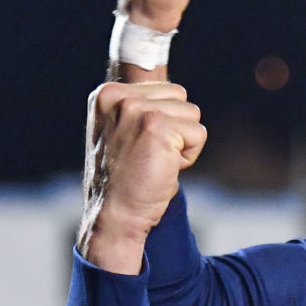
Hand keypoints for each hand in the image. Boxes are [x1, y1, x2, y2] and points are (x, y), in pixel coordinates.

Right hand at [78, 81, 206, 274]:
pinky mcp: (157, 126)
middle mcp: (119, 97)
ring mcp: (137, 109)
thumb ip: (140, 110)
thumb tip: (176, 94)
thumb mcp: (121, 133)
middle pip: (180, 96)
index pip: (165, 90)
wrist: (113, 216)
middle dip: (176, 129)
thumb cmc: (122, 182)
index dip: (164, 122)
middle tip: (149, 157)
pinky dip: (189, 157)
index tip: (140, 148)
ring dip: (182, 143)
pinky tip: (163, 170)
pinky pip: (199, 133)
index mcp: (107, 94)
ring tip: (155, 163)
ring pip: (192, 114)